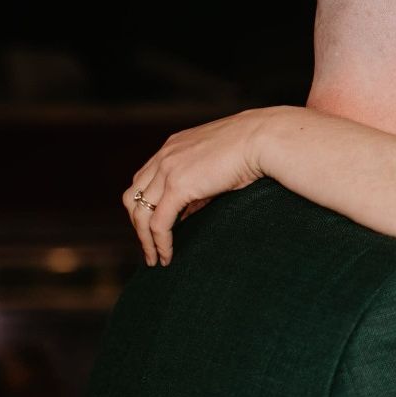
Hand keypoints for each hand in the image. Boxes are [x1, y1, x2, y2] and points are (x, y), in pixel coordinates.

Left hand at [125, 108, 291, 265]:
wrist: (263, 138)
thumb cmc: (252, 149)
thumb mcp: (216, 165)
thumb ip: (198, 186)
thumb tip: (188, 212)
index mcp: (172, 147)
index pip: (143, 181)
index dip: (144, 207)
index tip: (152, 228)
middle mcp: (164, 156)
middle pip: (132, 197)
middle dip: (137, 225)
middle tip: (149, 246)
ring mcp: (168, 170)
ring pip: (140, 213)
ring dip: (144, 239)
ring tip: (154, 258)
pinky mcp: (178, 186)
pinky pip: (159, 222)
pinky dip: (160, 243)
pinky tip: (167, 257)